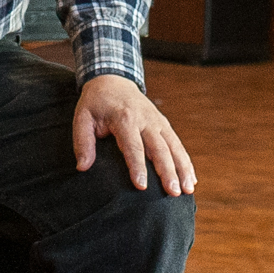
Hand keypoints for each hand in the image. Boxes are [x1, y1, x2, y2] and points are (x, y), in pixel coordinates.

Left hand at [73, 75, 195, 195]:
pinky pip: (177, 144)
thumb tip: (83, 167)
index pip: (133, 146)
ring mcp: (158, 121)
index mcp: (125, 118)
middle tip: (173, 192)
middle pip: (159, 148)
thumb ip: (83, 142)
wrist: (113, 79)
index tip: (142, 186)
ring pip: (174, 147)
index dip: (138, 167)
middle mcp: (146, 120)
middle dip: (168, 171)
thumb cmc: (96, 103)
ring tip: (187, 190)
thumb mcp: (82, 117)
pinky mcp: (164, 124)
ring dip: (182, 169)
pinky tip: (191, 179)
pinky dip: (186, 162)